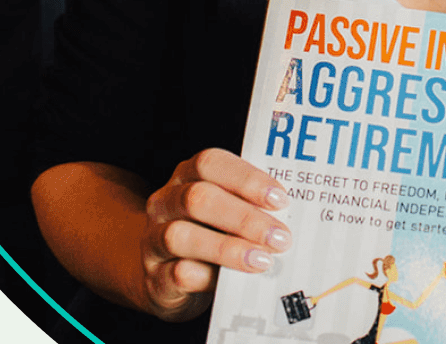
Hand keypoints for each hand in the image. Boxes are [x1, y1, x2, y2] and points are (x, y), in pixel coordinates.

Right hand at [137, 149, 290, 321]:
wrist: (163, 275)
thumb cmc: (208, 235)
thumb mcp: (224, 213)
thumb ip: (249, 207)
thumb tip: (291, 217)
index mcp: (186, 177)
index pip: (210, 163)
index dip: (246, 179)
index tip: (280, 199)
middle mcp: (165, 203)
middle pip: (197, 198)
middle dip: (244, 218)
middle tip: (279, 237)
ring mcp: (153, 240)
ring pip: (181, 236)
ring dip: (228, 249)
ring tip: (262, 260)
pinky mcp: (154, 277)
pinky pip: (176, 274)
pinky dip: (208, 277)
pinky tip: (232, 281)